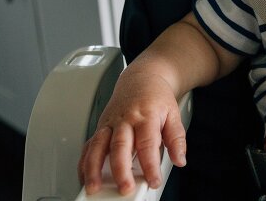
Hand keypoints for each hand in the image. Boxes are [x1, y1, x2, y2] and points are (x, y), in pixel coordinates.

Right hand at [77, 71, 186, 194]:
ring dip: (94, 168)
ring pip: (98, 146)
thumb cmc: (157, 97)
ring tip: (94, 187)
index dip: (150, 165)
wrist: (143, 78)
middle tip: (125, 188)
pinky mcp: (100, 127)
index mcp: (145, 116)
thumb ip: (177, 139)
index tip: (154, 181)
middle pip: (120, 146)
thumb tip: (180, 160)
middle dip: (120, 170)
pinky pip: (89, 145)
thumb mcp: (173, 114)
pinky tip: (84, 176)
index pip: (147, 144)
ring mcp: (110, 123)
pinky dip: (84, 162)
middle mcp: (125, 119)